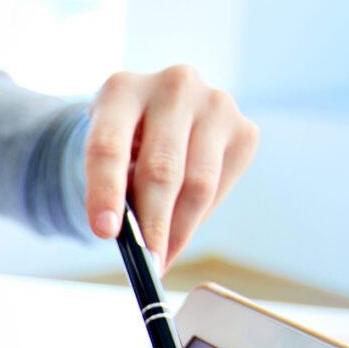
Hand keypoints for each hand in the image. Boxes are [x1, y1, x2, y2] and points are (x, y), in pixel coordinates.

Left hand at [85, 66, 257, 263]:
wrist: (154, 115)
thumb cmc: (123, 142)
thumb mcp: (106, 156)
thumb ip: (116, 188)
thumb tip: (140, 245)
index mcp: (122, 89)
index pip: (109, 146)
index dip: (106, 192)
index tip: (105, 233)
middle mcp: (173, 86)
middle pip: (161, 168)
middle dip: (152, 224)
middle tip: (145, 262)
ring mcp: (215, 103)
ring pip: (198, 182)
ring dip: (179, 229)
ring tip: (161, 259)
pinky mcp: (243, 127)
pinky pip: (221, 185)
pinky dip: (197, 218)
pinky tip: (179, 233)